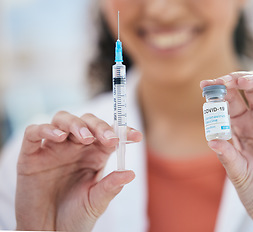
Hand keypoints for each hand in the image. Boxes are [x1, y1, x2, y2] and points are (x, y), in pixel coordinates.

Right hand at [16, 111, 141, 231]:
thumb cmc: (75, 217)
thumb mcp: (96, 202)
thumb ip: (110, 187)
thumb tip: (130, 174)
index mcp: (95, 155)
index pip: (110, 135)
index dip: (122, 131)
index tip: (136, 136)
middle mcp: (75, 147)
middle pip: (87, 122)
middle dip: (99, 126)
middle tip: (109, 139)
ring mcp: (53, 149)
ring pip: (62, 120)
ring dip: (75, 124)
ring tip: (86, 138)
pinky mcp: (31, 155)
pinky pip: (34, 133)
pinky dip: (46, 129)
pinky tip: (59, 137)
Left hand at [200, 72, 252, 231]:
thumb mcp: (237, 172)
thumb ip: (227, 155)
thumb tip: (210, 140)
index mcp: (241, 127)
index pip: (229, 101)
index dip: (218, 91)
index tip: (204, 85)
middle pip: (248, 92)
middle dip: (234, 82)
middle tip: (222, 81)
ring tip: (240, 81)